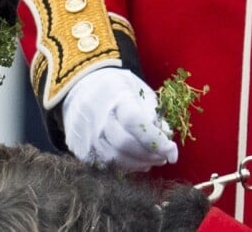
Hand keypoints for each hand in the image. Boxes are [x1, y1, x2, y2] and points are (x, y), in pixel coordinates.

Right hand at [62, 68, 177, 171]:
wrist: (81, 85)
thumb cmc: (115, 87)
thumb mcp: (138, 90)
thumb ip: (153, 112)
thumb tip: (166, 137)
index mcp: (114, 96)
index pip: (135, 122)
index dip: (155, 140)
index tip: (172, 151)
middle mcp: (97, 116)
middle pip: (125, 144)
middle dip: (149, 155)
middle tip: (163, 157)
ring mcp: (85, 133)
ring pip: (115, 159)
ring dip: (138, 164)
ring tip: (151, 160)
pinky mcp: (79, 147)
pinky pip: (105, 163)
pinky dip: (123, 165)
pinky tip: (133, 160)